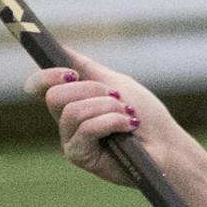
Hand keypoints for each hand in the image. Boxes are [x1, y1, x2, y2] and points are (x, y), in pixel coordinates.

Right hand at [23, 49, 173, 185]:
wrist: (166, 144)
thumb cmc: (146, 115)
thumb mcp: (117, 84)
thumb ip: (88, 69)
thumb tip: (62, 50)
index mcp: (73, 101)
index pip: (40, 87)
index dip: (46, 77)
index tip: (70, 73)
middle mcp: (66, 121)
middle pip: (54, 96)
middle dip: (91, 90)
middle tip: (117, 98)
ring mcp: (71, 140)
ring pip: (73, 111)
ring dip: (108, 107)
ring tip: (127, 115)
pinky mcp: (79, 156)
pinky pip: (86, 129)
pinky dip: (112, 121)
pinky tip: (128, 126)